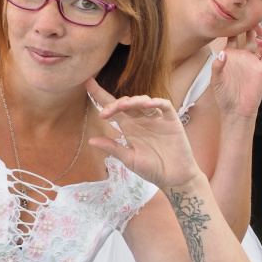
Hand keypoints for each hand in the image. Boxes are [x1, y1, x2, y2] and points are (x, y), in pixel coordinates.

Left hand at [85, 79, 200, 188]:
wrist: (174, 178)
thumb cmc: (152, 169)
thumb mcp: (129, 159)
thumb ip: (113, 148)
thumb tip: (90, 140)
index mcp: (129, 128)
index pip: (113, 108)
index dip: (100, 95)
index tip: (87, 83)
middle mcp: (141, 120)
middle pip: (126, 103)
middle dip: (114, 104)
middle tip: (106, 113)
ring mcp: (156, 119)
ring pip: (143, 101)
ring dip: (132, 101)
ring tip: (123, 107)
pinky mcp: (171, 120)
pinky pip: (164, 105)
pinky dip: (156, 102)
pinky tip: (147, 105)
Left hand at [212, 24, 261, 118]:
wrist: (236, 110)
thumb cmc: (224, 96)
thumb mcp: (216, 80)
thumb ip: (218, 66)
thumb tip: (223, 53)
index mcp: (230, 56)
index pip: (231, 37)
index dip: (232, 28)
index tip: (231, 18)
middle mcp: (242, 57)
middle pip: (247, 36)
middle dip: (248, 26)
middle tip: (248, 16)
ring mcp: (252, 62)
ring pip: (259, 42)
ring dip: (259, 33)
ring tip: (257, 26)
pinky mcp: (261, 69)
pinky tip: (261, 43)